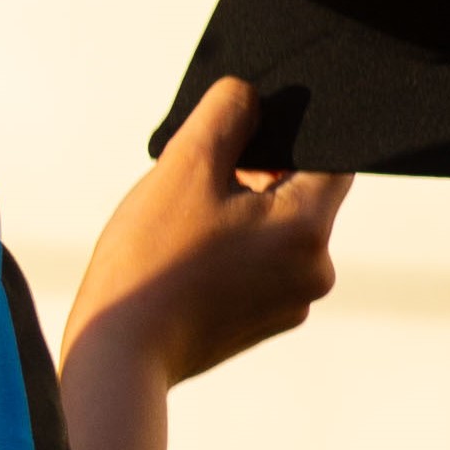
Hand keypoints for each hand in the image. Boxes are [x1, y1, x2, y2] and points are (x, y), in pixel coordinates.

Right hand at [67, 77, 352, 386]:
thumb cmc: (149, 258)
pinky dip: (231, 252)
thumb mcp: (184, 164)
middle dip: (253, 178)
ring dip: (239, 215)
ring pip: (277, 230)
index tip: (238, 143)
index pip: (330, 156)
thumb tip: (253, 98)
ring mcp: (294, 302)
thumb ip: (228, 113)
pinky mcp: (267, 322)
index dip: (285, 136)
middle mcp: (317, 270)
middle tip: (194, 189)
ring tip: (182, 230)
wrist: (119, 351)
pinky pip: (262, 266)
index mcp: (307, 227)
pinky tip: (185, 260)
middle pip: (300, 194)